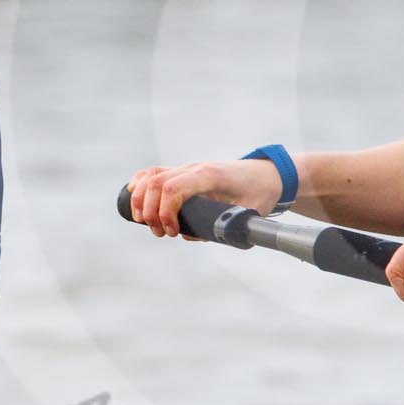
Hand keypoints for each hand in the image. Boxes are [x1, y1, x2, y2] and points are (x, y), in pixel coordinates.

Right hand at [126, 160, 284, 238]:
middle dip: (149, 210)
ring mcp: (189, 168)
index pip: (173, 187)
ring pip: (152, 175)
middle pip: (156, 181)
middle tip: (159, 233)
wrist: (268, 175)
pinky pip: (156, 172)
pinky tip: (135, 198)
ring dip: (141, 199)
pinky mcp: (186, 172)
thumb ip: (222, 226)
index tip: (171, 232)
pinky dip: (141, 183)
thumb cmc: (260, 193)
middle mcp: (195, 168)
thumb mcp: (248, 213)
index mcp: (210, 176)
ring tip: (145, 222)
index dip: (164, 212)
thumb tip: (190, 236)